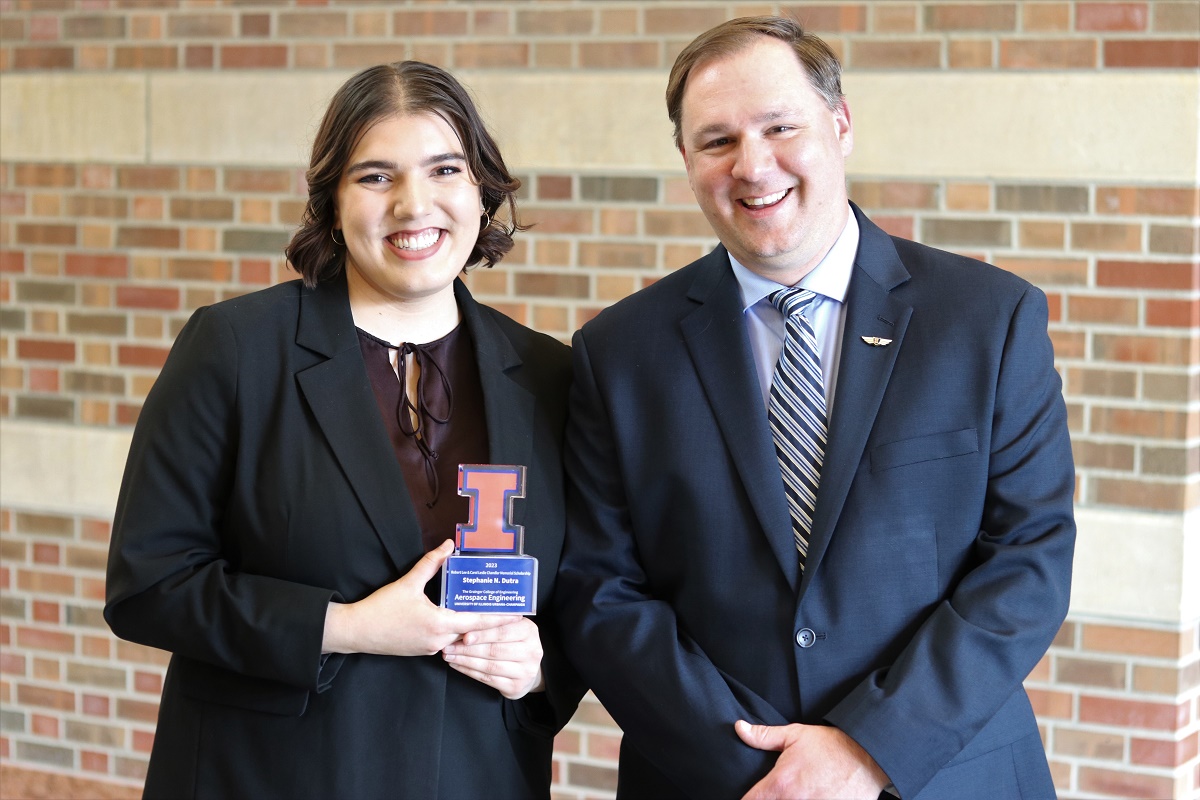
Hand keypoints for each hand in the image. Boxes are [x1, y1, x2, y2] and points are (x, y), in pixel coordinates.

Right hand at [323, 540, 518, 656]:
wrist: (356, 632)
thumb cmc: (381, 608)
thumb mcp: (407, 583)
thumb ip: (430, 564)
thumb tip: (448, 545)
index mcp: (439, 624)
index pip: (477, 622)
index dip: (499, 619)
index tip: (517, 615)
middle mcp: (438, 640)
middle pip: (471, 631)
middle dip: (489, 622)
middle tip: (507, 610)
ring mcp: (430, 648)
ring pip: (459, 637)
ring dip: (472, 627)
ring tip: (487, 613)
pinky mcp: (422, 650)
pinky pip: (446, 641)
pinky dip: (456, 631)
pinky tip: (460, 619)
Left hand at [442, 616, 544, 698]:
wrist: (528, 668)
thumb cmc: (514, 642)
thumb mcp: (510, 627)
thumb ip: (495, 622)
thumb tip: (467, 617)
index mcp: (530, 631)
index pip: (503, 632)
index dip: (482, 634)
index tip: (464, 635)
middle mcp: (532, 651)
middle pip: (495, 650)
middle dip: (468, 649)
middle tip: (449, 646)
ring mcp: (525, 671)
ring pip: (489, 666)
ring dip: (465, 661)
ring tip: (449, 656)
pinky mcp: (516, 687)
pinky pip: (488, 679)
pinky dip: (470, 672)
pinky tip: (458, 666)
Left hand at [735, 720, 888, 799]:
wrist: (870, 758)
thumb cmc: (832, 746)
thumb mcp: (795, 735)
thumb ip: (763, 736)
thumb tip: (739, 728)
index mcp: (781, 785)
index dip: (747, 798)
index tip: (752, 794)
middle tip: (775, 792)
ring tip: (796, 793)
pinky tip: (811, 797)